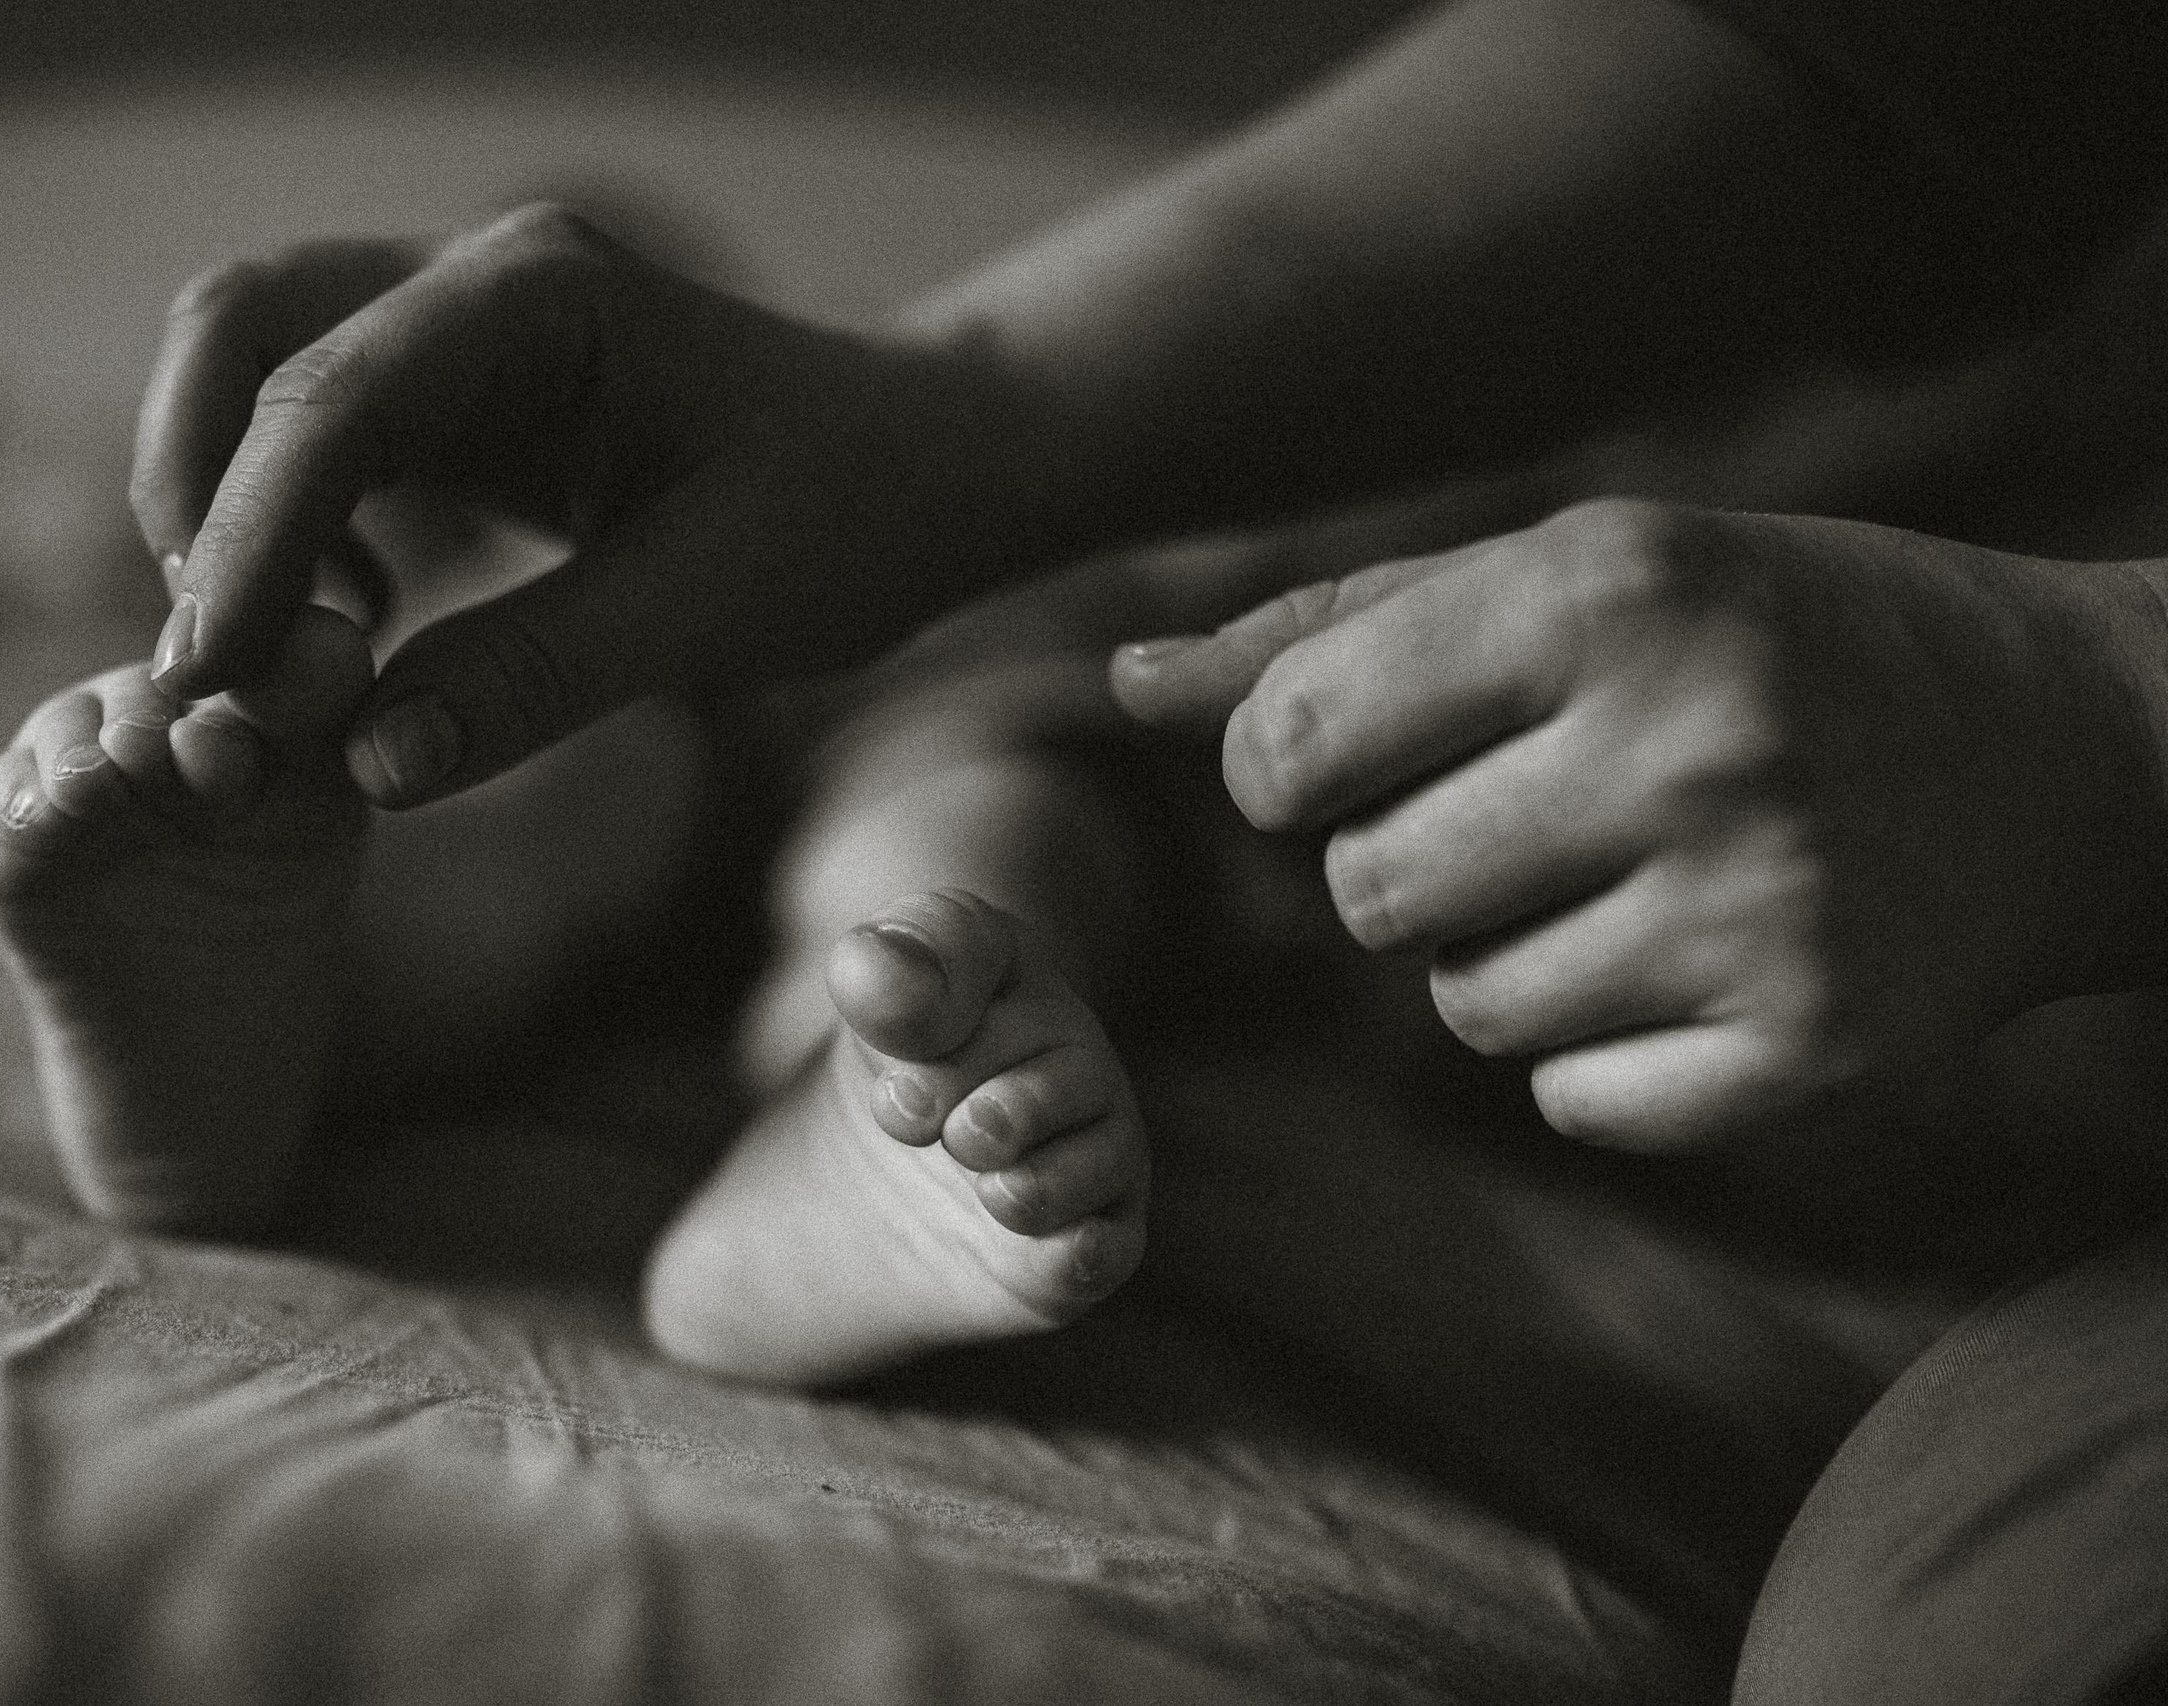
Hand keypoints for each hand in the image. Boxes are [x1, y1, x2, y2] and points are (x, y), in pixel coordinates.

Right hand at [134, 206, 1037, 805]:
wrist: (919, 472)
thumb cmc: (846, 516)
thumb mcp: (708, 609)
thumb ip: (535, 679)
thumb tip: (367, 762)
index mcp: (540, 294)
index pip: (332, 395)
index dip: (249, 537)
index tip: (211, 676)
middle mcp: (473, 280)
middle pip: (241, 331)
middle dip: (194, 488)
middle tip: (217, 661)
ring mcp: (454, 323)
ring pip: (255, 369)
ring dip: (224, 502)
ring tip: (272, 652)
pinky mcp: (454, 391)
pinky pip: (314, 431)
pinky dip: (284, 520)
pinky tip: (352, 622)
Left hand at [1112, 499, 2167, 1148]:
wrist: (2073, 741)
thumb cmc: (1769, 635)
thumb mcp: (1571, 576)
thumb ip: (1333, 633)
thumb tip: (1123, 684)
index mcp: (1603, 592)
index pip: (1290, 746)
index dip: (1290, 775)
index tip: (1360, 761)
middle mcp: (1685, 742)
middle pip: (1367, 895)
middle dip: (1410, 868)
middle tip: (1540, 814)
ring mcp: (1761, 907)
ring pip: (1464, 1012)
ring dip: (1507, 961)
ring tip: (1642, 878)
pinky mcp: (1819, 1046)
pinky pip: (1574, 1103)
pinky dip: (1607, 1056)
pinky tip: (1710, 963)